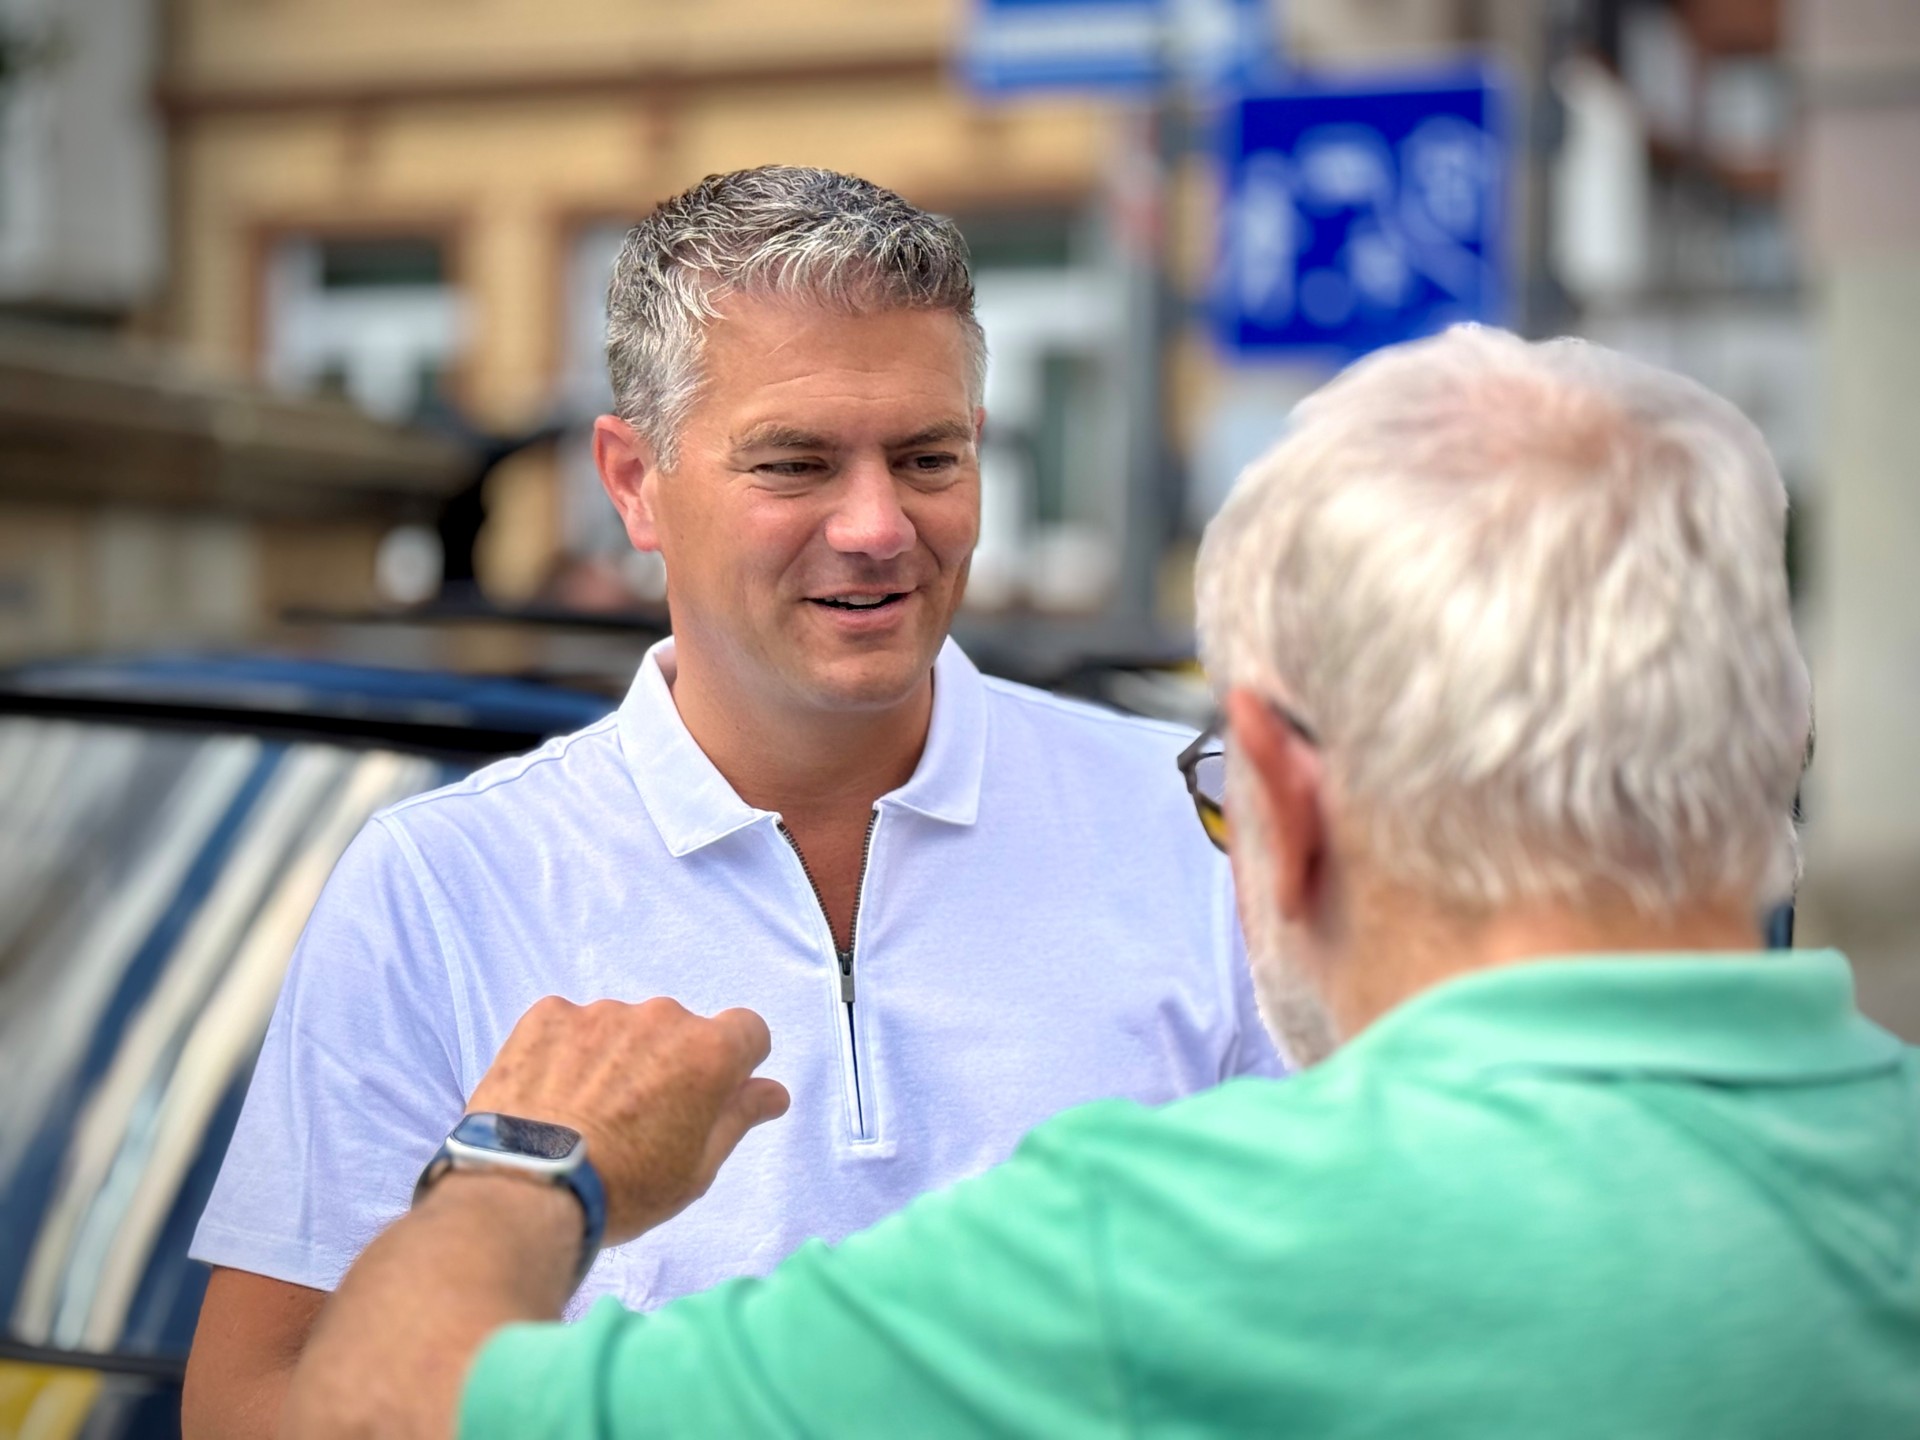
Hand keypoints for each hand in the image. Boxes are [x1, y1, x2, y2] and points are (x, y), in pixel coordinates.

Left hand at [464, 997, 790, 1245]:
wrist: (526, 1187)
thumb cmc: (624, 1189)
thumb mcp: (697, 1169)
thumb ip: (738, 1118)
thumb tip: (773, 1091)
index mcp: (709, 1053)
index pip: (748, 1030)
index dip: (736, 1063)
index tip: (712, 1095)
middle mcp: (661, 1017)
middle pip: (680, 1029)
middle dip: (669, 1062)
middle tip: (639, 1117)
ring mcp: (600, 1012)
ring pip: (623, 1027)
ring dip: (616, 1056)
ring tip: (585, 1112)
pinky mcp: (547, 1015)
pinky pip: (571, 1025)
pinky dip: (567, 1051)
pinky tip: (550, 1096)